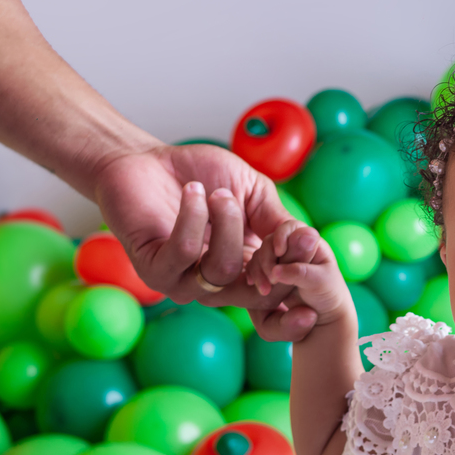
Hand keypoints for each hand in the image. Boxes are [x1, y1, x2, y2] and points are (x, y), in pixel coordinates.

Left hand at [91, 142, 293, 310]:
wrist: (144, 159)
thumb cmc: (201, 174)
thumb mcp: (254, 193)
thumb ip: (280, 220)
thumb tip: (310, 242)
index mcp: (246, 269)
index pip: (280, 290)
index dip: (299, 273)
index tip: (309, 243)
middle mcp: (218, 284)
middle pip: (259, 295)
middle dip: (271, 256)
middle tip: (267, 219)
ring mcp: (185, 282)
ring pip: (223, 271)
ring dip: (226, 224)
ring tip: (217, 193)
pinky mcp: (153, 271)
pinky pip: (185, 253)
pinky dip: (193, 217)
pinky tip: (193, 192)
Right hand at [246, 221, 355, 341]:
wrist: (323, 314)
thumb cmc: (327, 295)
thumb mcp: (319, 283)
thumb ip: (301, 271)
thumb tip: (278, 266)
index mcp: (311, 242)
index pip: (292, 228)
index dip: (282, 236)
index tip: (279, 252)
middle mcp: (294, 246)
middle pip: (271, 241)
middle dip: (267, 259)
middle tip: (273, 280)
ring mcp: (281, 258)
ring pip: (261, 254)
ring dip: (259, 270)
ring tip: (266, 290)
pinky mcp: (272, 270)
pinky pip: (256, 266)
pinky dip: (254, 275)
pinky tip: (254, 285)